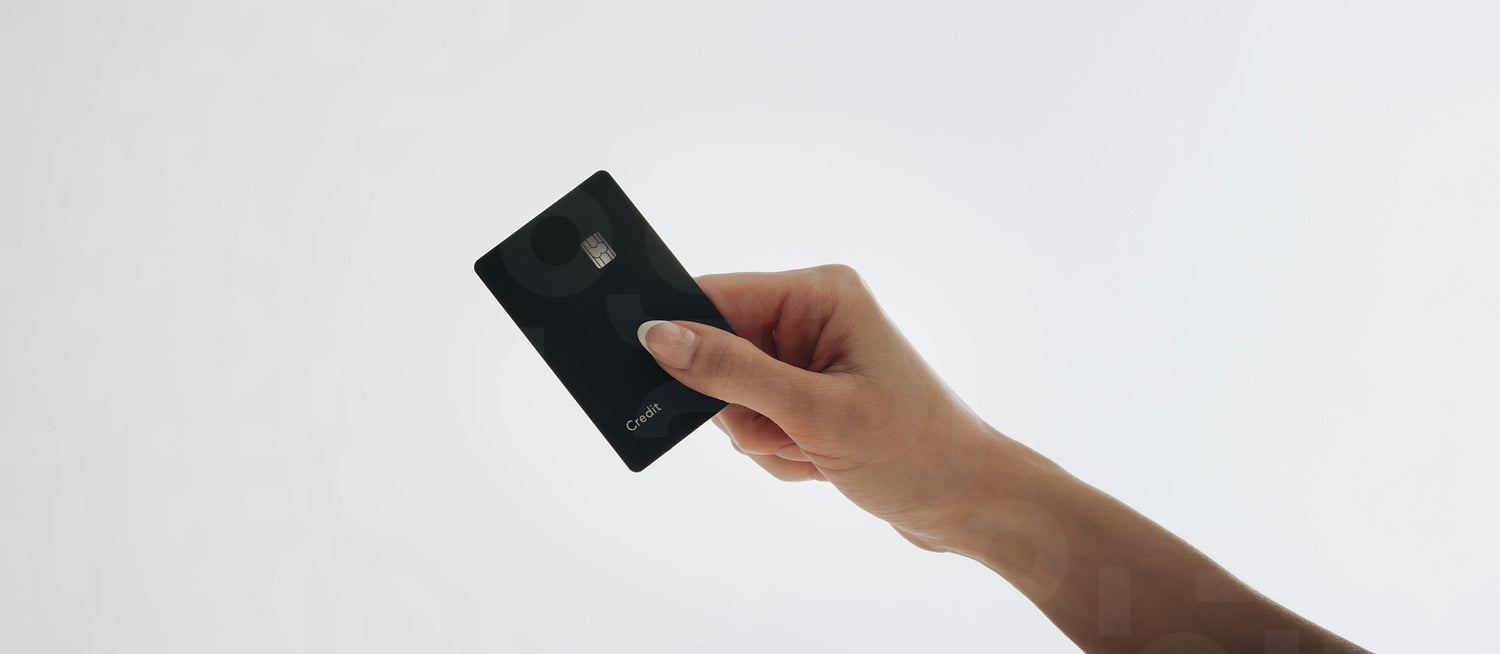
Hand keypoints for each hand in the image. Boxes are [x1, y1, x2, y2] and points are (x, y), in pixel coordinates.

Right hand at [638, 264, 1023, 550]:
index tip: (647, 368)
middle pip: (717, 354)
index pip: (716, 295)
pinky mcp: (809, 397)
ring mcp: (810, 358)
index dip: (680, 334)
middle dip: (742, 409)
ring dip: (764, 438)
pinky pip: (755, 424)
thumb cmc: (915, 450)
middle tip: (786, 434)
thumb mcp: (816, 414)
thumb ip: (733, 372)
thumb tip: (658, 336)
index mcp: (820, 294)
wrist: (969, 504)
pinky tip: (819, 464)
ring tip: (814, 454)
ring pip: (731, 399)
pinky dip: (777, 453)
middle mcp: (812, 316)